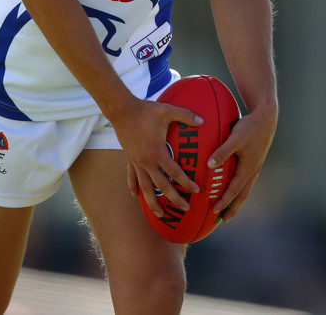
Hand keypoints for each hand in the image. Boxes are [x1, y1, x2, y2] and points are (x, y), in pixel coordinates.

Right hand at [113, 97, 203, 217]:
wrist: (122, 110)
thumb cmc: (146, 111)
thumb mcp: (167, 111)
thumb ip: (185, 115)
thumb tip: (203, 120)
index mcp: (158, 152)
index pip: (175, 173)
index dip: (186, 183)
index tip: (196, 191)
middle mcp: (147, 161)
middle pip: (162, 186)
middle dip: (174, 199)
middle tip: (185, 208)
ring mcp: (137, 162)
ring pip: (145, 187)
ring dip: (152, 202)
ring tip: (160, 214)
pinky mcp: (129, 159)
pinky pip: (132, 177)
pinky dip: (134, 187)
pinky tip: (135, 196)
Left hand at [207, 109, 276, 221]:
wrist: (266, 118)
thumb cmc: (250, 127)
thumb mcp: (235, 138)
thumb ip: (223, 151)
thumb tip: (209, 165)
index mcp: (248, 168)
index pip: (235, 190)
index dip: (225, 201)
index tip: (215, 211)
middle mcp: (252, 170)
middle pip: (242, 194)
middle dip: (233, 208)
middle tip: (223, 220)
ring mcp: (254, 166)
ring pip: (244, 187)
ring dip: (236, 199)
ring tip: (228, 207)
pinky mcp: (253, 160)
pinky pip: (245, 178)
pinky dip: (238, 186)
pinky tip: (232, 184)